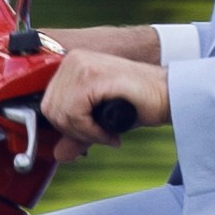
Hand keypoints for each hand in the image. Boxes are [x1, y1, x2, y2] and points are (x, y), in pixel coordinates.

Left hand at [39, 47, 167, 147]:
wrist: (167, 94)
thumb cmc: (138, 102)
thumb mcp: (100, 121)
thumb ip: (77, 134)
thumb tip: (58, 154)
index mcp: (71, 65)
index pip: (47, 104)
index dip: (66, 127)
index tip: (88, 134)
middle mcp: (74, 60)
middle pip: (50, 110)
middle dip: (74, 132)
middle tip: (99, 136)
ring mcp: (82, 65)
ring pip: (61, 113)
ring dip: (84, 133)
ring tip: (106, 134)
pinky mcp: (93, 76)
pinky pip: (76, 114)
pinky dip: (91, 131)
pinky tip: (109, 132)